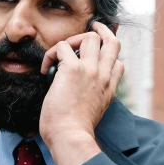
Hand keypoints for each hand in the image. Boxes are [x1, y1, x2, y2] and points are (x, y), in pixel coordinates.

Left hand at [39, 21, 123, 152]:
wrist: (71, 137)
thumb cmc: (76, 131)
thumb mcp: (94, 114)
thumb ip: (93, 99)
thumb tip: (78, 95)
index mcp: (109, 89)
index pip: (118, 63)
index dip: (108, 55)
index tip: (96, 55)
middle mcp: (103, 76)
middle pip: (112, 42)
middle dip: (101, 30)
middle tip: (90, 27)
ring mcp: (90, 70)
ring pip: (90, 37)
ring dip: (74, 38)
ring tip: (60, 51)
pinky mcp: (72, 69)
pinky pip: (63, 46)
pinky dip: (52, 53)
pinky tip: (45, 68)